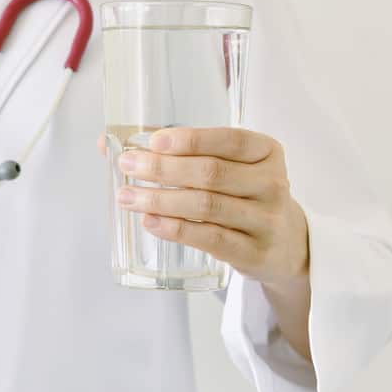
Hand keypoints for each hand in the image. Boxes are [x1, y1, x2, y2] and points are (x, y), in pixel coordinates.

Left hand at [97, 126, 312, 358]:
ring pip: (207, 206)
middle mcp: (272, 183)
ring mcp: (265, 220)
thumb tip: (105, 143)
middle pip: (211, 173)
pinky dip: (176, 229)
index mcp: (266, 152)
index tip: (154, 140)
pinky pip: (211, 238)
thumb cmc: (242, 193)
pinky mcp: (254, 252)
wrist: (286, 243)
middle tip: (128, 166)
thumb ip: (175, 152)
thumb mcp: (227, 166)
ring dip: (161, 200)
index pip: (231, 140)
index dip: (191, 139)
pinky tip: (150, 222)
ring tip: (127, 197)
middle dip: (163, 169)